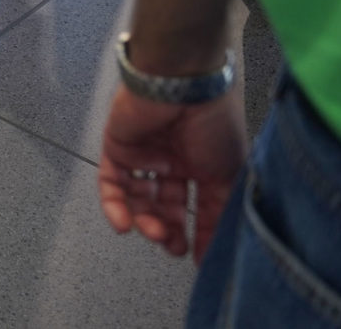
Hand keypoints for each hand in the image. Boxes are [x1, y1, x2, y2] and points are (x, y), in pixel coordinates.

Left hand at [98, 85, 246, 261]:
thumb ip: (221, 208)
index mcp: (204, 163)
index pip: (199, 206)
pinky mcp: (118, 146)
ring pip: (138, 198)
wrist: (181, 82)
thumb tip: (219, 243)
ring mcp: (145, 153)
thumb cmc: (212, 120)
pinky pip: (111, 182)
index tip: (198, 258)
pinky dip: (114, 206)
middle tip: (173, 246)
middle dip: (169, 230)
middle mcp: (174, 159)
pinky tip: (124, 224)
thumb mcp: (229, 172)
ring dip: (145, 220)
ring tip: (156, 232)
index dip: (198, 233)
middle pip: (166, 205)